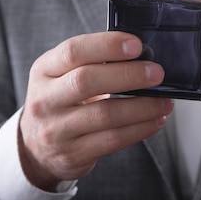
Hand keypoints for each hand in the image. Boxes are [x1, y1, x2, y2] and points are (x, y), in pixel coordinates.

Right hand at [19, 31, 172, 190]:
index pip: (73, 51)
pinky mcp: (72, 154)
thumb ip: (92, 62)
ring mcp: (56, 130)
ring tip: (164, 101)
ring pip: (104, 115)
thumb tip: (142, 56)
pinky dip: (139, 129)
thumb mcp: (62, 75)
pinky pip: (112, 140)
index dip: (107, 45)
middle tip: (156, 73)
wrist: (36, 148)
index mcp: (44, 70)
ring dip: (141, 107)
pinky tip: (155, 120)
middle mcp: (45, 99)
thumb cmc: (60, 102)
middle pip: (86, 81)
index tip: (136, 45)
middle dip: (128, 75)